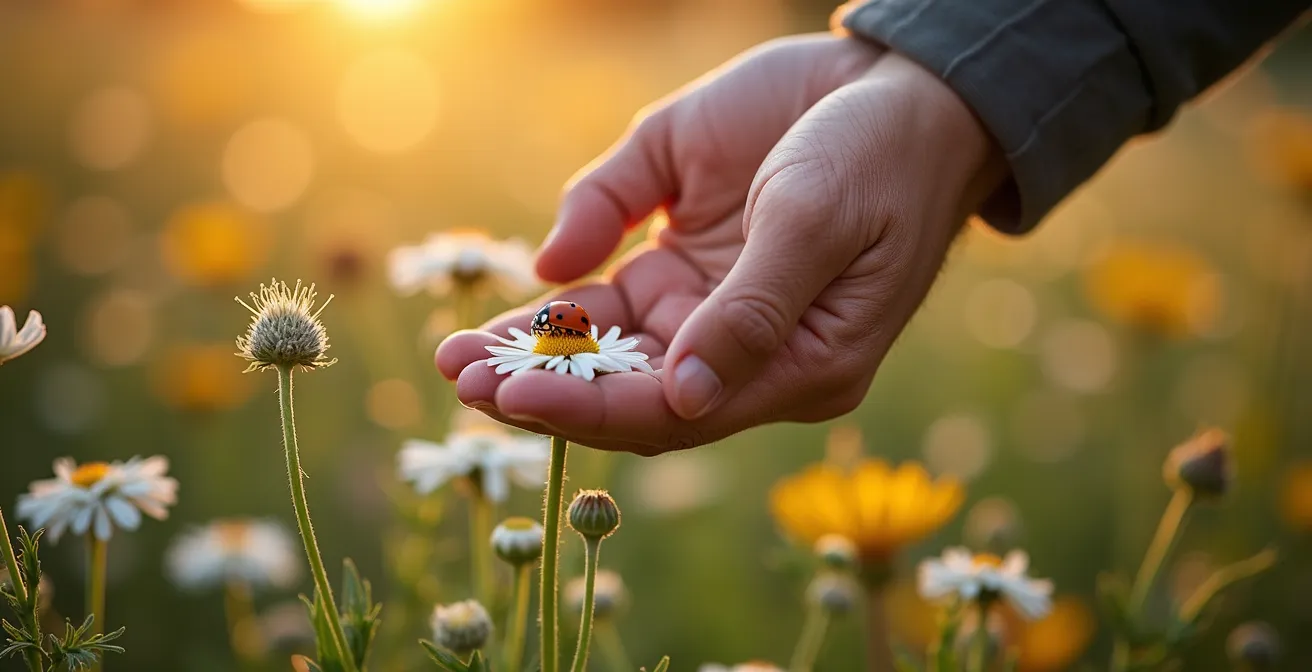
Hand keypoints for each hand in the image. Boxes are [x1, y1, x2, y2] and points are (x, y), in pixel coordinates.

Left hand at [436, 38, 1003, 454]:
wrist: (903, 87)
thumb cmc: (880, 150)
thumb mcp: (817, 217)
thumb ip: (750, 307)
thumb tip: (679, 394)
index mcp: (800, 363)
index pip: (676, 410)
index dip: (589, 406)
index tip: (511, 392)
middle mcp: (748, 350)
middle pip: (631, 392)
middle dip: (544, 387)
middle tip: (457, 376)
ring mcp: (713, 307)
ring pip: (611, 352)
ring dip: (536, 352)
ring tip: (453, 356)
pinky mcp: (687, 260)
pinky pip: (612, 291)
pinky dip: (560, 299)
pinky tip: (517, 295)